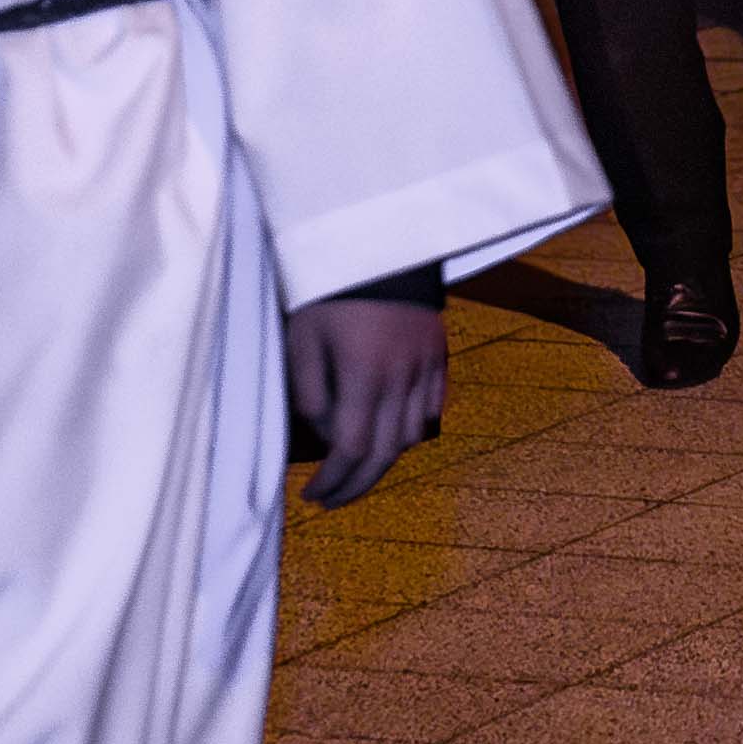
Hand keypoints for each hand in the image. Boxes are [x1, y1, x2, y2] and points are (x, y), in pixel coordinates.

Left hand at [282, 296, 447, 508]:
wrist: (380, 243)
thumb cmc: (330, 291)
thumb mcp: (303, 338)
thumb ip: (310, 392)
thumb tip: (323, 434)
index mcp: (364, 375)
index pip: (351, 449)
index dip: (332, 480)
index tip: (311, 495)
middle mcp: (401, 378)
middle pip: (384, 454)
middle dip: (355, 485)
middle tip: (331, 500)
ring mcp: (426, 367)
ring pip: (411, 437)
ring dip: (384, 461)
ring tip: (356, 469)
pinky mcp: (439, 355)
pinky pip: (431, 409)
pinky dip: (411, 430)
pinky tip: (391, 433)